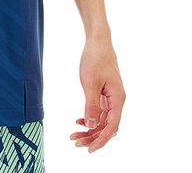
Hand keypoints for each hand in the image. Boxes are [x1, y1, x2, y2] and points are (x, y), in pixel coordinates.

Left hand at [70, 34, 124, 152]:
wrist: (98, 41)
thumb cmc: (95, 59)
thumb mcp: (90, 82)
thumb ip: (91, 104)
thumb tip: (92, 125)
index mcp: (117, 99)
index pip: (111, 127)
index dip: (101, 140)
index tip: (89, 149)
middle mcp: (117, 100)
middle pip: (107, 126)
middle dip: (92, 136)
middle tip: (75, 143)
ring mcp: (111, 97)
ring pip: (103, 120)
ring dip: (90, 129)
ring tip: (74, 135)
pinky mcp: (105, 93)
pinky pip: (100, 111)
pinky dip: (90, 117)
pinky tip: (79, 120)